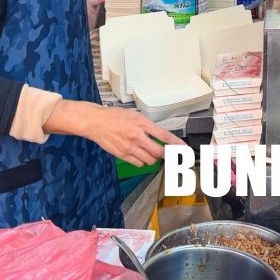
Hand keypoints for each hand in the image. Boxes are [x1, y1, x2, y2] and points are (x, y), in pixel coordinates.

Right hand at [50, 101, 183, 166]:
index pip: (164, 136)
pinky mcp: (122, 155)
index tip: (184, 148)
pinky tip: (139, 155)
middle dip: (166, 154)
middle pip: (158, 152)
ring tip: (150, 152)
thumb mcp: (135, 115)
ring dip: (153, 158)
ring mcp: (129, 147)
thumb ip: (147, 126)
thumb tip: (160, 136)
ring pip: (149, 160)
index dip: (176, 144)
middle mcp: (137, 136)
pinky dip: (142, 161)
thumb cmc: (114, 116)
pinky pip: (138, 163)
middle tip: (168, 154)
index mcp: (142, 123)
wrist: (95, 122)